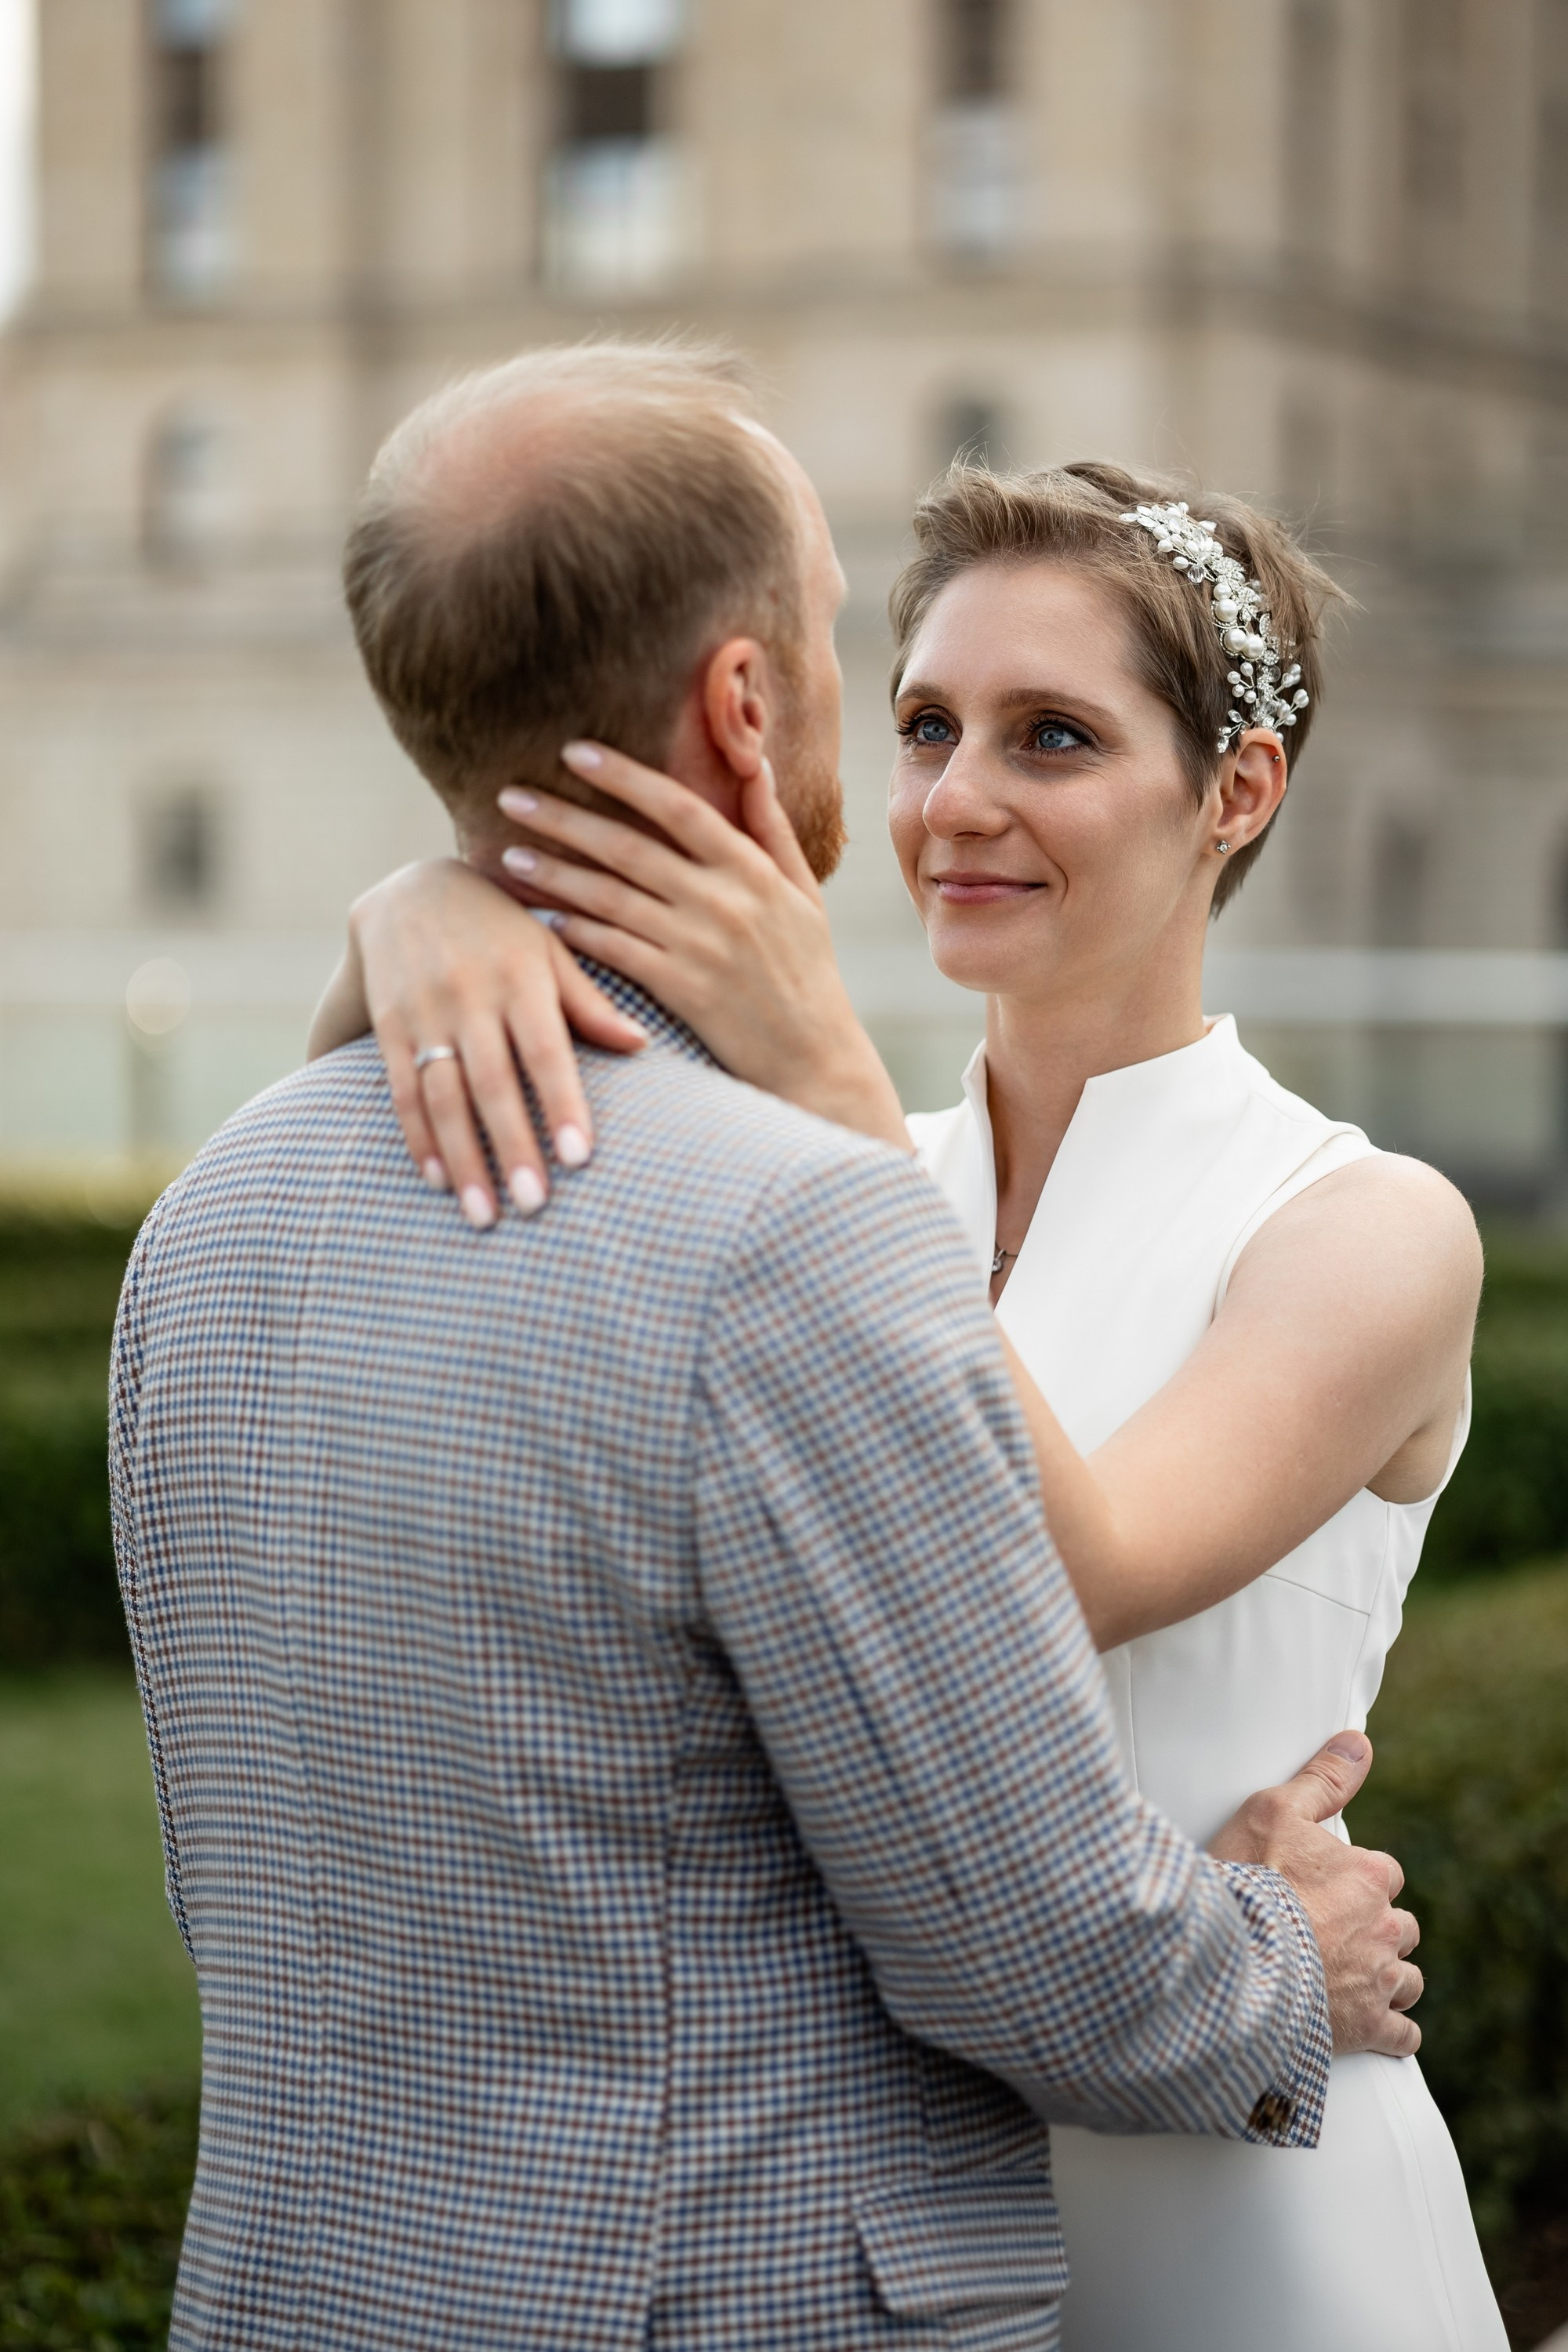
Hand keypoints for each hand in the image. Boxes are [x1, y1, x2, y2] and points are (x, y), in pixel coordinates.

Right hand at [350, 860, 649, 1227]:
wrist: (410, 889)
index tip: (579, 1158)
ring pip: (442, 1095)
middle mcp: (470, 995)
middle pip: (492, 1083)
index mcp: (521, 977)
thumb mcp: (550, 951)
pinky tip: (438, 1179)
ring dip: (463, 1158)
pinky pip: (401, 1089)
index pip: (545, 1051)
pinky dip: (419, 1138)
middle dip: (512, 1147)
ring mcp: (424, 1012)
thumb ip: (589, 1002)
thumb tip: (642, 1045)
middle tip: (534, 1207)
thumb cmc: (503, 928)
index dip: (561, 1104)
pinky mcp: (389, 1025)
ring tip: (483, 1215)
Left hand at [497, 743, 909, 1149]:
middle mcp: (722, 901)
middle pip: (628, 848)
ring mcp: (699, 947)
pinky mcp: (681, 991)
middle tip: (509, 796)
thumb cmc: (807, 970)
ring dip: (555, 874)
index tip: (574, 753)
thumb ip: (772, 827)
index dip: (624, 776)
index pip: (678, 807)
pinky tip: (543, 918)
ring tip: (507, 855)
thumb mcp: (803, 893)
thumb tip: (755, 761)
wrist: (815, 1056)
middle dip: (563, 818)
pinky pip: (616, 952)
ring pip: (610, 898)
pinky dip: (577, 933)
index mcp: (751, 869)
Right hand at [1209, 1730, 1422, 2056]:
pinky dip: (1394, 2031)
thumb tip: (1358, 1742)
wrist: (1234, 1962)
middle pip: (1401, 1927)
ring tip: (1357, 1977)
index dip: (1360, 1878)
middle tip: (1338, 1931)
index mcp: (1368, 1876)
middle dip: (1379, 1928)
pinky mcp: (1368, 2028)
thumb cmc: (1249, 1882)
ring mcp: (1379, 1982)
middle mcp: (1384, 1928)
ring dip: (1389, 1977)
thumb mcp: (1276, 1810)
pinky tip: (1376, 2027)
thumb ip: (1322, 1778)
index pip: (1384, 1873)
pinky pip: (1403, 2034)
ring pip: (1407, 1980)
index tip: (1332, 1884)